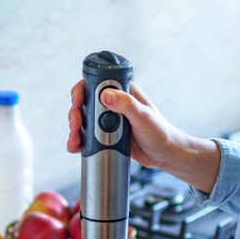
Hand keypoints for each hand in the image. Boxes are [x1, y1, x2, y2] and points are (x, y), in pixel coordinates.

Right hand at [66, 80, 220, 193]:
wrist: (165, 155)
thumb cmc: (160, 133)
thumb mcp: (143, 117)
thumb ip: (126, 104)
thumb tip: (106, 95)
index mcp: (123, 92)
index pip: (96, 84)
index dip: (82, 90)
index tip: (77, 101)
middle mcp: (114, 104)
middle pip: (85, 103)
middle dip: (75, 114)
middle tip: (75, 126)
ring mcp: (109, 120)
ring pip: (84, 120)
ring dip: (75, 130)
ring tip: (74, 141)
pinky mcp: (107, 136)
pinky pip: (89, 136)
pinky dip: (80, 141)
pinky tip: (76, 147)